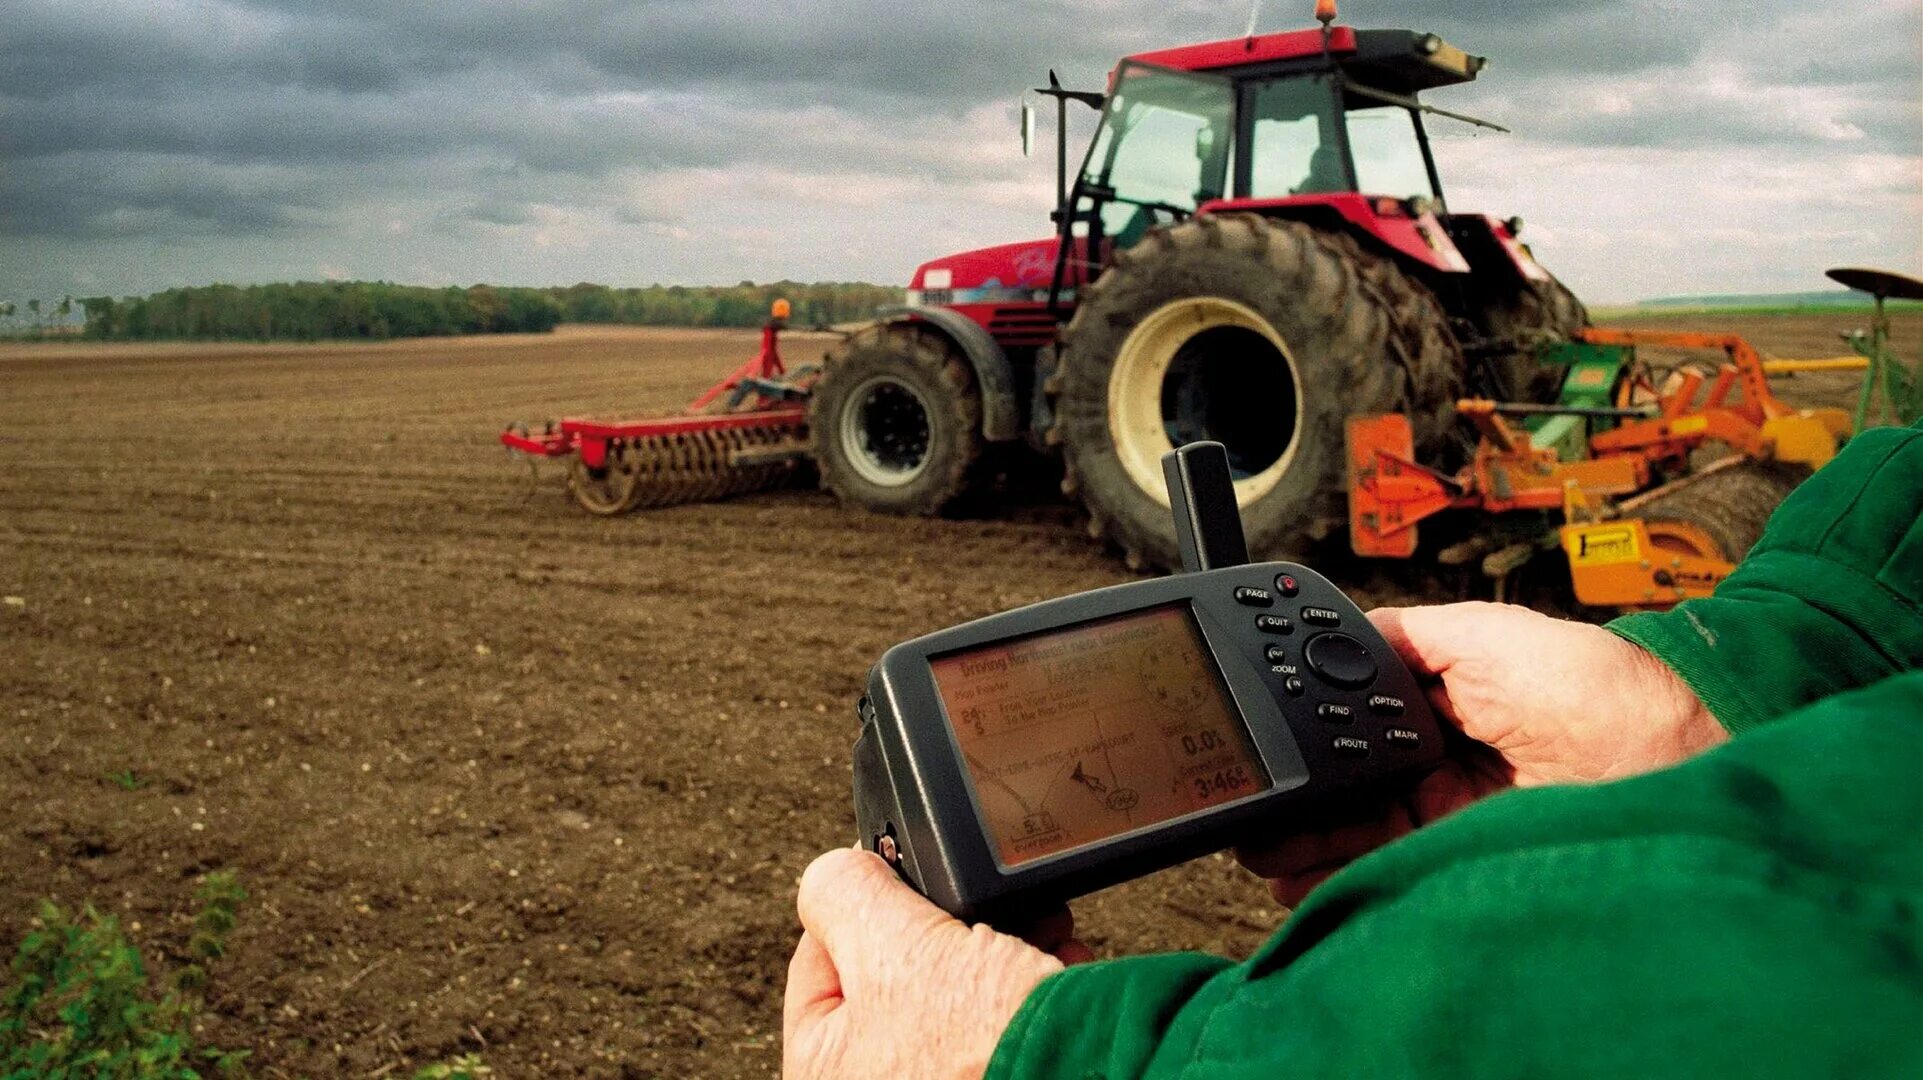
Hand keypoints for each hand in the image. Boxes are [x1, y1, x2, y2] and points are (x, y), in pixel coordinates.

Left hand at [783, 848, 1090, 1079]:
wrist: (1094, 1074)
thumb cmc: (980, 1045)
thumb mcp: (891, 942)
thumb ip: (844, 891)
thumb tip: (838, 870)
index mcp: (825, 1067)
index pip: (821, 956)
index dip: (869, 900)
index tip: (906, 874)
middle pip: (901, 967)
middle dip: (952, 920)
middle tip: (979, 900)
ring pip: (963, 983)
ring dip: (1005, 944)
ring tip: (1037, 928)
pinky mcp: (1003, 1070)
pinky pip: (1007, 1013)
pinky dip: (1036, 978)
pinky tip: (1057, 962)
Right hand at [1239, 601, 1722, 905]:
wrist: (1657, 758)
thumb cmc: (1589, 685)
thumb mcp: (1485, 633)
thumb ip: (1408, 634)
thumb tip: (1337, 629)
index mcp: (1441, 702)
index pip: (1355, 720)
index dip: (1308, 731)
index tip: (1262, 734)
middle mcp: (1437, 761)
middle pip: (1344, 779)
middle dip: (1293, 790)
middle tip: (1246, 799)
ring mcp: (1446, 816)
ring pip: (1353, 829)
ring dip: (1300, 838)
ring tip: (1255, 842)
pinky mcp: (1459, 860)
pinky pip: (1382, 870)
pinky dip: (1334, 879)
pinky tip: (1295, 878)